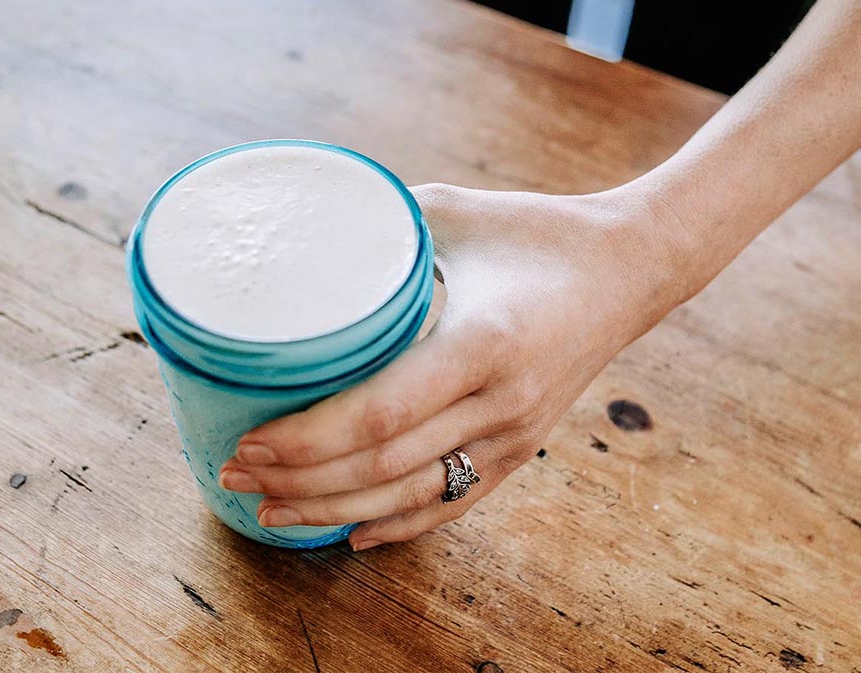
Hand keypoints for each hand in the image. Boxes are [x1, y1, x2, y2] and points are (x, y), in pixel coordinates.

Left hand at [219, 183, 681, 550]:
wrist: (628, 270)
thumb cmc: (535, 232)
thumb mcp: (453, 211)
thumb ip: (376, 227)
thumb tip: (297, 231)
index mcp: (482, 343)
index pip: (377, 416)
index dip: (305, 440)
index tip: (249, 438)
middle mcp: (500, 403)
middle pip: (381, 467)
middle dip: (298, 479)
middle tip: (233, 472)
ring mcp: (515, 436)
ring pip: (409, 497)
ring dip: (332, 510)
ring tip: (270, 509)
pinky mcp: (521, 450)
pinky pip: (453, 502)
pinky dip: (397, 525)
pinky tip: (351, 533)